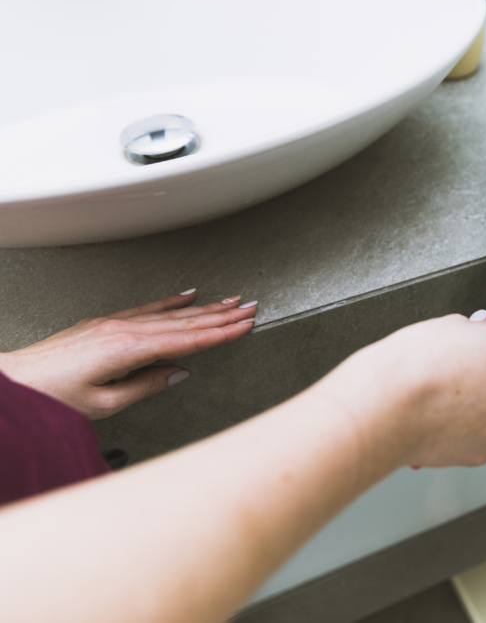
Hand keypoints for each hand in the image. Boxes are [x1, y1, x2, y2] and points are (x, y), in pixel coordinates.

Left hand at [0, 290, 256, 418]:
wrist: (13, 382)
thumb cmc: (51, 398)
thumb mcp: (104, 403)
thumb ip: (146, 385)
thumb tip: (176, 372)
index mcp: (127, 349)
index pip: (186, 340)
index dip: (219, 333)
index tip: (243, 326)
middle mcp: (122, 329)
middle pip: (184, 321)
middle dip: (220, 314)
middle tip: (248, 307)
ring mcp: (112, 322)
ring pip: (169, 312)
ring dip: (203, 306)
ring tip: (229, 301)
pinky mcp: (102, 323)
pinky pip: (146, 308)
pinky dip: (170, 302)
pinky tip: (186, 296)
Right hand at [327, 314, 485, 467]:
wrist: (391, 404)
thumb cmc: (418, 362)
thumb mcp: (453, 325)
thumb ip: (477, 334)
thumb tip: (478, 339)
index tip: (484, 352)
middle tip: (463, 377)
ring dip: (484, 409)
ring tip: (448, 401)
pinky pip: (485, 437)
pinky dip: (469, 431)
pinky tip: (444, 420)